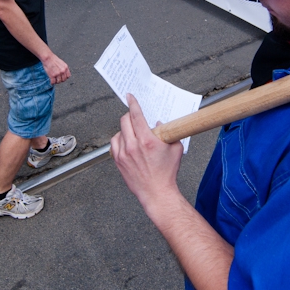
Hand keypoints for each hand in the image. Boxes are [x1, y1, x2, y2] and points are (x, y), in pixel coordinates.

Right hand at [40, 52, 69, 84]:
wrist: (47, 58)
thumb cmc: (53, 59)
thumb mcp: (62, 62)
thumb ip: (63, 68)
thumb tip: (64, 73)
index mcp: (65, 67)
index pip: (68, 76)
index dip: (64, 77)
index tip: (62, 77)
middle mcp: (63, 71)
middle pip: (63, 80)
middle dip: (60, 80)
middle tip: (57, 79)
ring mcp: (58, 74)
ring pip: (58, 82)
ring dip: (56, 81)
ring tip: (54, 80)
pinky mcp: (52, 75)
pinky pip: (53, 82)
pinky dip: (52, 83)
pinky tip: (51, 81)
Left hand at [111, 94, 183, 208]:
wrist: (157, 192)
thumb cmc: (167, 173)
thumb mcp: (175, 149)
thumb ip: (169, 133)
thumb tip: (160, 124)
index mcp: (148, 141)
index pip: (136, 115)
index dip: (133, 103)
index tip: (130, 96)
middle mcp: (133, 146)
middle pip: (125, 121)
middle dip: (130, 116)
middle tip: (135, 117)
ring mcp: (124, 154)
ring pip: (118, 132)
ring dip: (125, 129)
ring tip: (133, 133)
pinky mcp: (119, 162)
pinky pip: (114, 144)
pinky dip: (119, 140)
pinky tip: (126, 143)